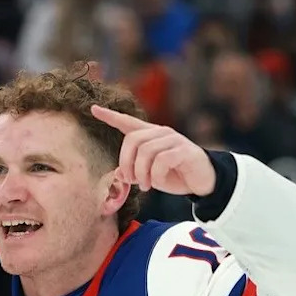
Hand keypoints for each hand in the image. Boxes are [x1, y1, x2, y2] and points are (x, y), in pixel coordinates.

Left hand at [91, 105, 215, 195]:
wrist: (201, 181)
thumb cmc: (173, 175)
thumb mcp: (149, 175)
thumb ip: (134, 171)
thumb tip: (119, 173)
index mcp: (150, 136)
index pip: (128, 122)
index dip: (111, 116)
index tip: (93, 109)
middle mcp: (161, 133)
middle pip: (132, 140)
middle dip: (126, 163)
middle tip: (131, 180)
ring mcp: (173, 140)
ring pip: (146, 151)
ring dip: (141, 173)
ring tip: (144, 186)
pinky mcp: (183, 150)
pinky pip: (161, 160)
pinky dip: (154, 175)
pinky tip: (155, 183)